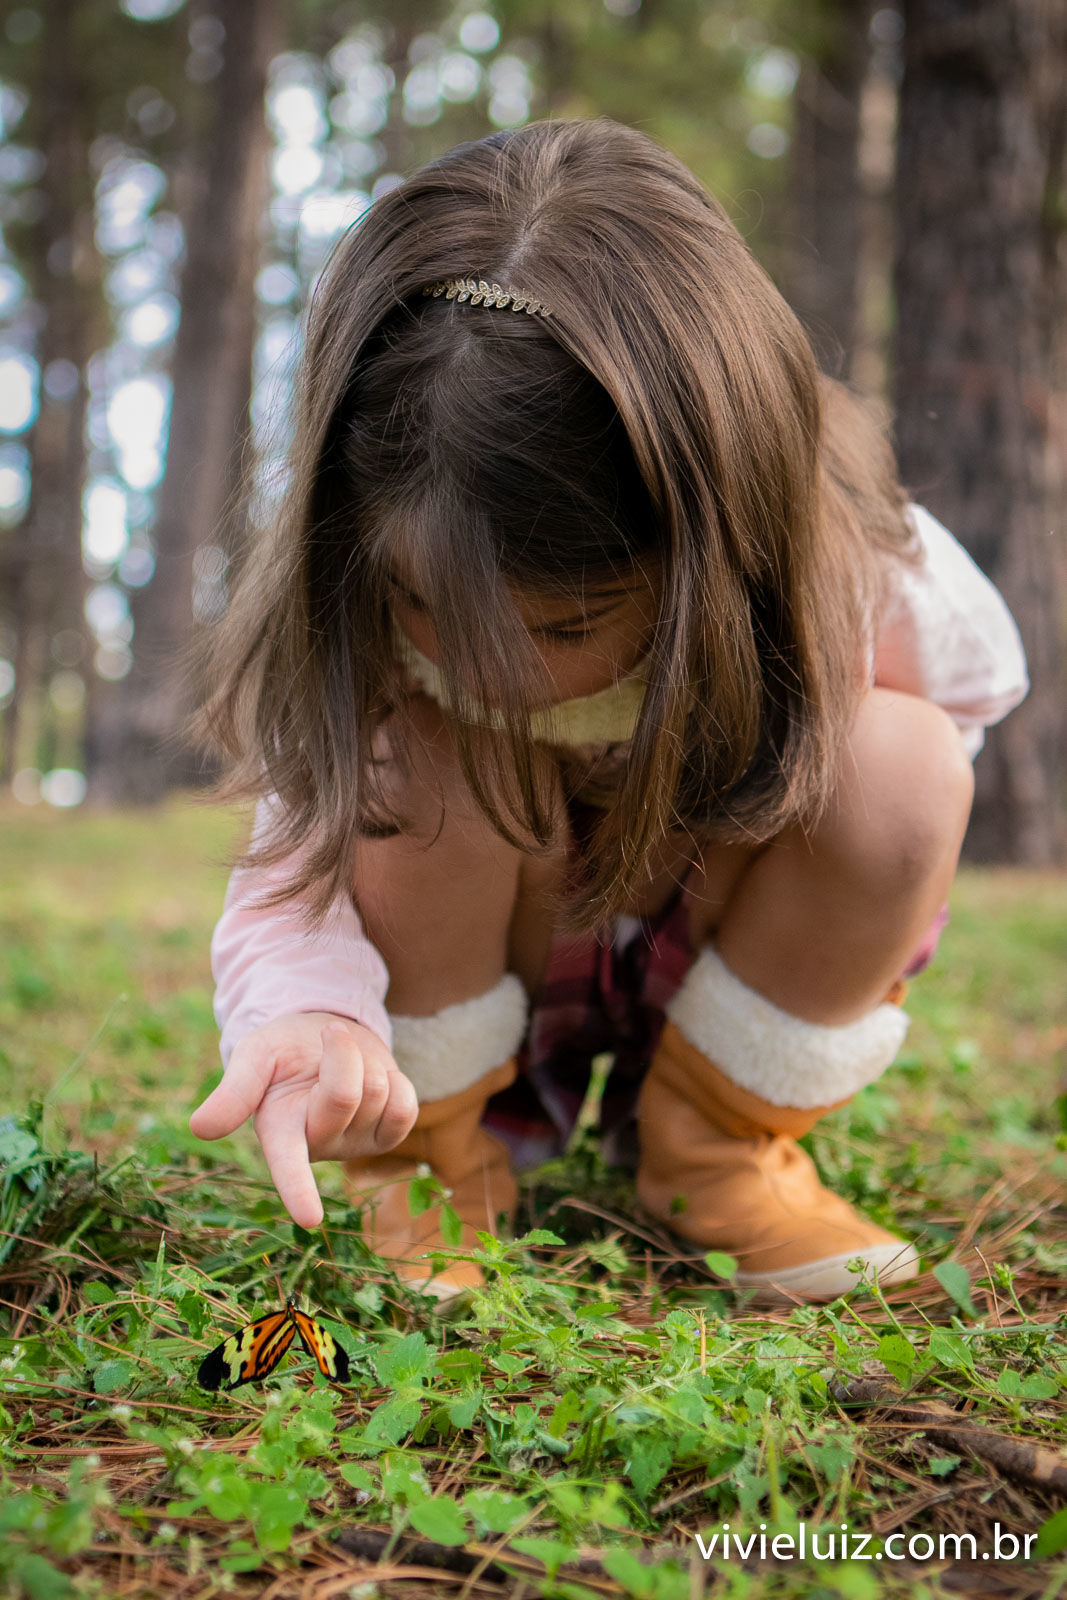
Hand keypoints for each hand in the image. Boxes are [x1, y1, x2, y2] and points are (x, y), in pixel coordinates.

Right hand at [189, 1012, 417, 1228]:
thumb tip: (200, 1129)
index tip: (310, 1220)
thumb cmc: (282, 1050)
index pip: (288, 1165)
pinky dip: (396, 1080)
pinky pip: (406, 1105)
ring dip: (367, 1062)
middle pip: (346, 1095)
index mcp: (279, 1132)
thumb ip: (235, 1090)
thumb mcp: (254, 1057)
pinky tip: (375, 1079)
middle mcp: (318, 1147)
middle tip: (328, 1036)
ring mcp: (355, 1146)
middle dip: (342, 1052)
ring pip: (378, 1093)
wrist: (325, 1036)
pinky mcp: (388, 1138)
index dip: (298, 1190)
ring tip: (347, 1062)